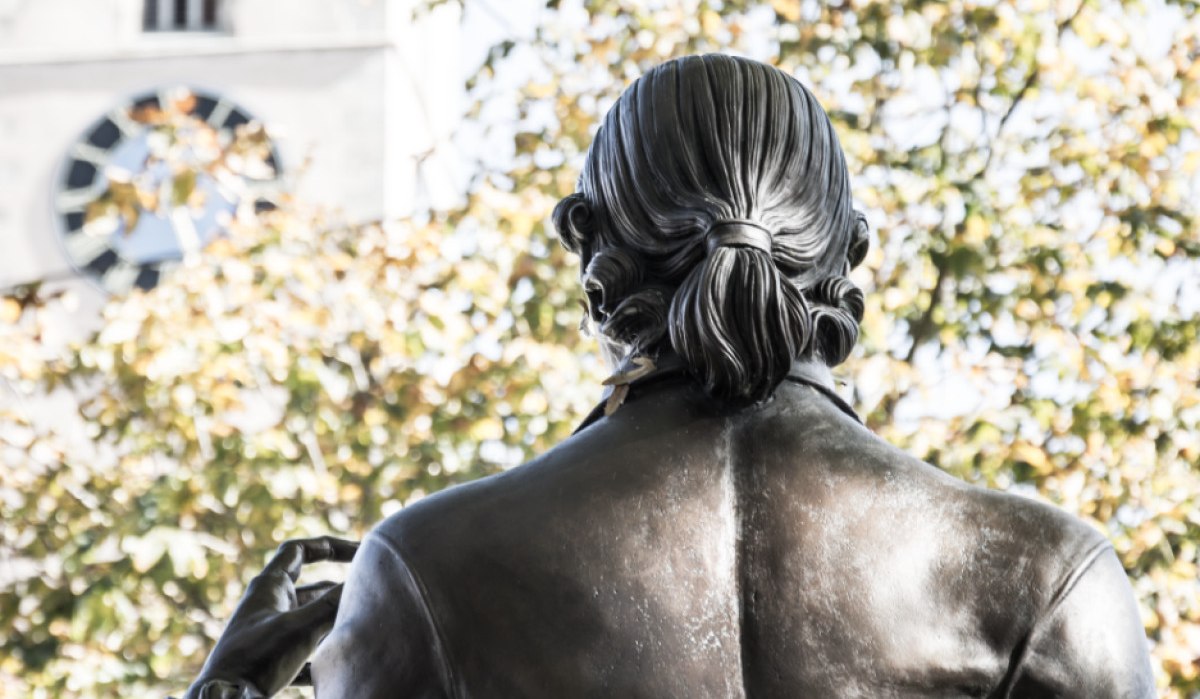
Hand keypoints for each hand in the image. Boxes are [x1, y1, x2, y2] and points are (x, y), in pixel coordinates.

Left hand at [186, 537, 358, 697]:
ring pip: (307, 620)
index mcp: (269, 587)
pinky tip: (336, 666)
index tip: (359, 552)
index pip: (298, 550)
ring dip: (331, 621)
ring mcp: (268, 633)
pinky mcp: (269, 661)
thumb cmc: (257, 659)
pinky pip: (302, 653)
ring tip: (358, 627)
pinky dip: (321, 656)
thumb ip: (332, 604)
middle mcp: (268, 606)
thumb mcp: (300, 628)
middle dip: (336, 588)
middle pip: (308, 587)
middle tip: (366, 592)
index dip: (328, 546)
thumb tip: (365, 581)